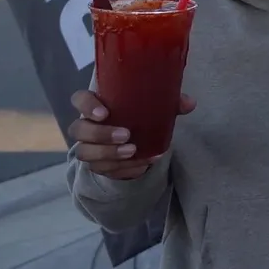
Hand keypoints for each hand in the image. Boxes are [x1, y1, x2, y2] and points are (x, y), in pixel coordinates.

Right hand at [68, 90, 195, 179]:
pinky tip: (141, 165)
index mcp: (97, 103)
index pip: (79, 99)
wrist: (136, 139)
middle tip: (126, 135)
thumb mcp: (155, 106)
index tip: (104, 113)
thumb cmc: (140, 114)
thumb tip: (190, 103)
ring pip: (85, 152)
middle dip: (100, 134)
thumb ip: (171, 102)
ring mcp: (88, 146)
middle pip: (78, 129)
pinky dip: (123, 168)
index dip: (86, 105)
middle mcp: (86, 124)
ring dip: (109, 154)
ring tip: (133, 151)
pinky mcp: (97, 164)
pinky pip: (103, 169)